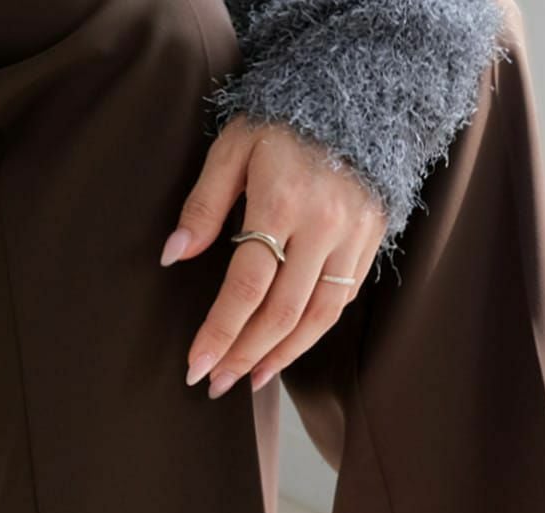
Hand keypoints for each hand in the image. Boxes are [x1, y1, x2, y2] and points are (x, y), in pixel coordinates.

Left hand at [160, 114, 387, 397]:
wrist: (359, 96)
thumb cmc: (283, 119)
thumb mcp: (234, 145)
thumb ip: (204, 203)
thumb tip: (173, 255)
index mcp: (282, 200)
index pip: (246, 284)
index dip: (220, 331)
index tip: (195, 365)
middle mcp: (323, 226)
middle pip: (281, 312)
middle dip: (245, 354)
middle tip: (215, 383)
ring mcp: (352, 238)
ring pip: (317, 318)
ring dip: (280, 356)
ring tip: (249, 379)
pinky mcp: (371, 244)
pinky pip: (340, 303)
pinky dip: (311, 334)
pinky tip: (284, 350)